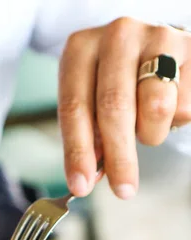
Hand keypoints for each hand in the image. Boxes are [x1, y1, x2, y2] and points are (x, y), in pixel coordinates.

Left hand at [58, 19, 190, 198]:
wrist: (151, 48)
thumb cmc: (114, 83)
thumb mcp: (90, 103)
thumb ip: (88, 137)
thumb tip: (89, 178)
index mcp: (81, 49)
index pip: (74, 107)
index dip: (77, 152)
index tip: (81, 185)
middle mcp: (117, 35)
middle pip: (114, 108)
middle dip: (118, 157)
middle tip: (123, 190)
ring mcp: (155, 37)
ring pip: (156, 106)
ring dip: (150, 134)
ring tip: (146, 129)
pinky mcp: (188, 48)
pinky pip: (183, 105)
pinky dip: (173, 121)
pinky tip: (167, 107)